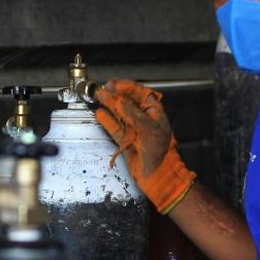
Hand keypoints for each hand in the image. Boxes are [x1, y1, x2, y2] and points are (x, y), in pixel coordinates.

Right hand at [95, 79, 195, 213]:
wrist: (157, 175)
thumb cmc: (160, 152)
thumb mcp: (149, 130)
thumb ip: (134, 115)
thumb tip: (121, 102)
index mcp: (154, 112)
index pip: (140, 93)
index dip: (126, 87)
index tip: (114, 84)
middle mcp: (143, 118)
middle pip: (127, 101)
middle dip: (115, 94)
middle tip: (103, 89)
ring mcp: (134, 128)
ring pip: (119, 112)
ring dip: (109, 104)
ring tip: (99, 97)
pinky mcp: (126, 139)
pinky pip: (115, 127)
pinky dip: (107, 121)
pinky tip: (100, 113)